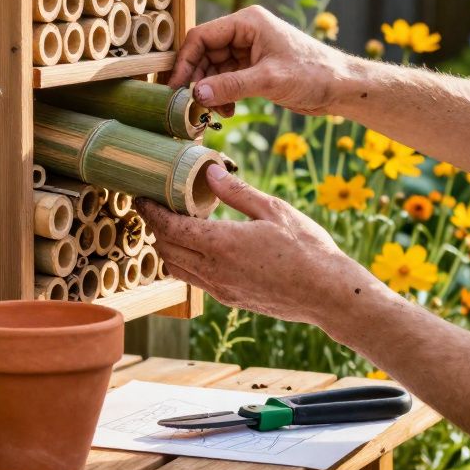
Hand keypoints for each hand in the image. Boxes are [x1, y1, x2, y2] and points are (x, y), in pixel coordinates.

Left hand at [134, 165, 375, 324]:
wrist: (327, 294)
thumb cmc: (307, 249)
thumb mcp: (273, 210)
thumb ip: (236, 192)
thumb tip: (209, 170)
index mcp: (221, 244)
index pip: (169, 227)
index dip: (151, 211)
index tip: (141, 196)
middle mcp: (213, 271)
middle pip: (166, 248)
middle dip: (154, 227)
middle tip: (154, 206)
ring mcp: (220, 289)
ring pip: (176, 268)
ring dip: (168, 246)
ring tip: (174, 224)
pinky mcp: (229, 299)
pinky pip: (194, 279)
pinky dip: (185, 261)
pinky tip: (200, 246)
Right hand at [167, 5, 351, 116]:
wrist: (341, 87)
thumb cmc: (313, 73)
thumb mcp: (269, 80)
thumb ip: (231, 86)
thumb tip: (196, 94)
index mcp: (247, 22)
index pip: (202, 36)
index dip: (186, 61)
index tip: (175, 86)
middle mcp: (245, 32)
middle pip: (205, 54)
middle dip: (199, 80)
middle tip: (193, 105)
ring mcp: (249, 51)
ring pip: (214, 70)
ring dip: (210, 91)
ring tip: (215, 111)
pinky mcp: (254, 69)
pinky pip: (226, 80)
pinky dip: (222, 96)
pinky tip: (228, 111)